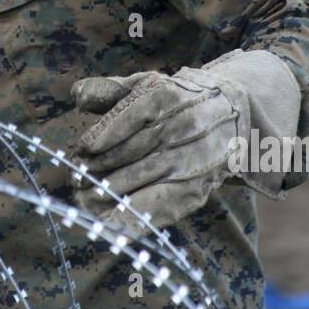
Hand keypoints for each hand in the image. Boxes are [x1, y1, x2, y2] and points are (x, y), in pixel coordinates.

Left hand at [69, 50, 300, 232]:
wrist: (232, 115)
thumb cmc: (175, 100)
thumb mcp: (145, 85)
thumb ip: (110, 90)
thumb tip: (77, 96)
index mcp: (168, 95)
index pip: (129, 117)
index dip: (102, 136)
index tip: (80, 149)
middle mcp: (184, 125)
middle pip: (134, 150)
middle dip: (101, 167)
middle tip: (76, 179)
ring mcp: (192, 158)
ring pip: (146, 177)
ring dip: (112, 191)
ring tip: (85, 199)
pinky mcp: (197, 185)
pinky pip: (163, 204)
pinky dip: (135, 216)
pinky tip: (110, 223)